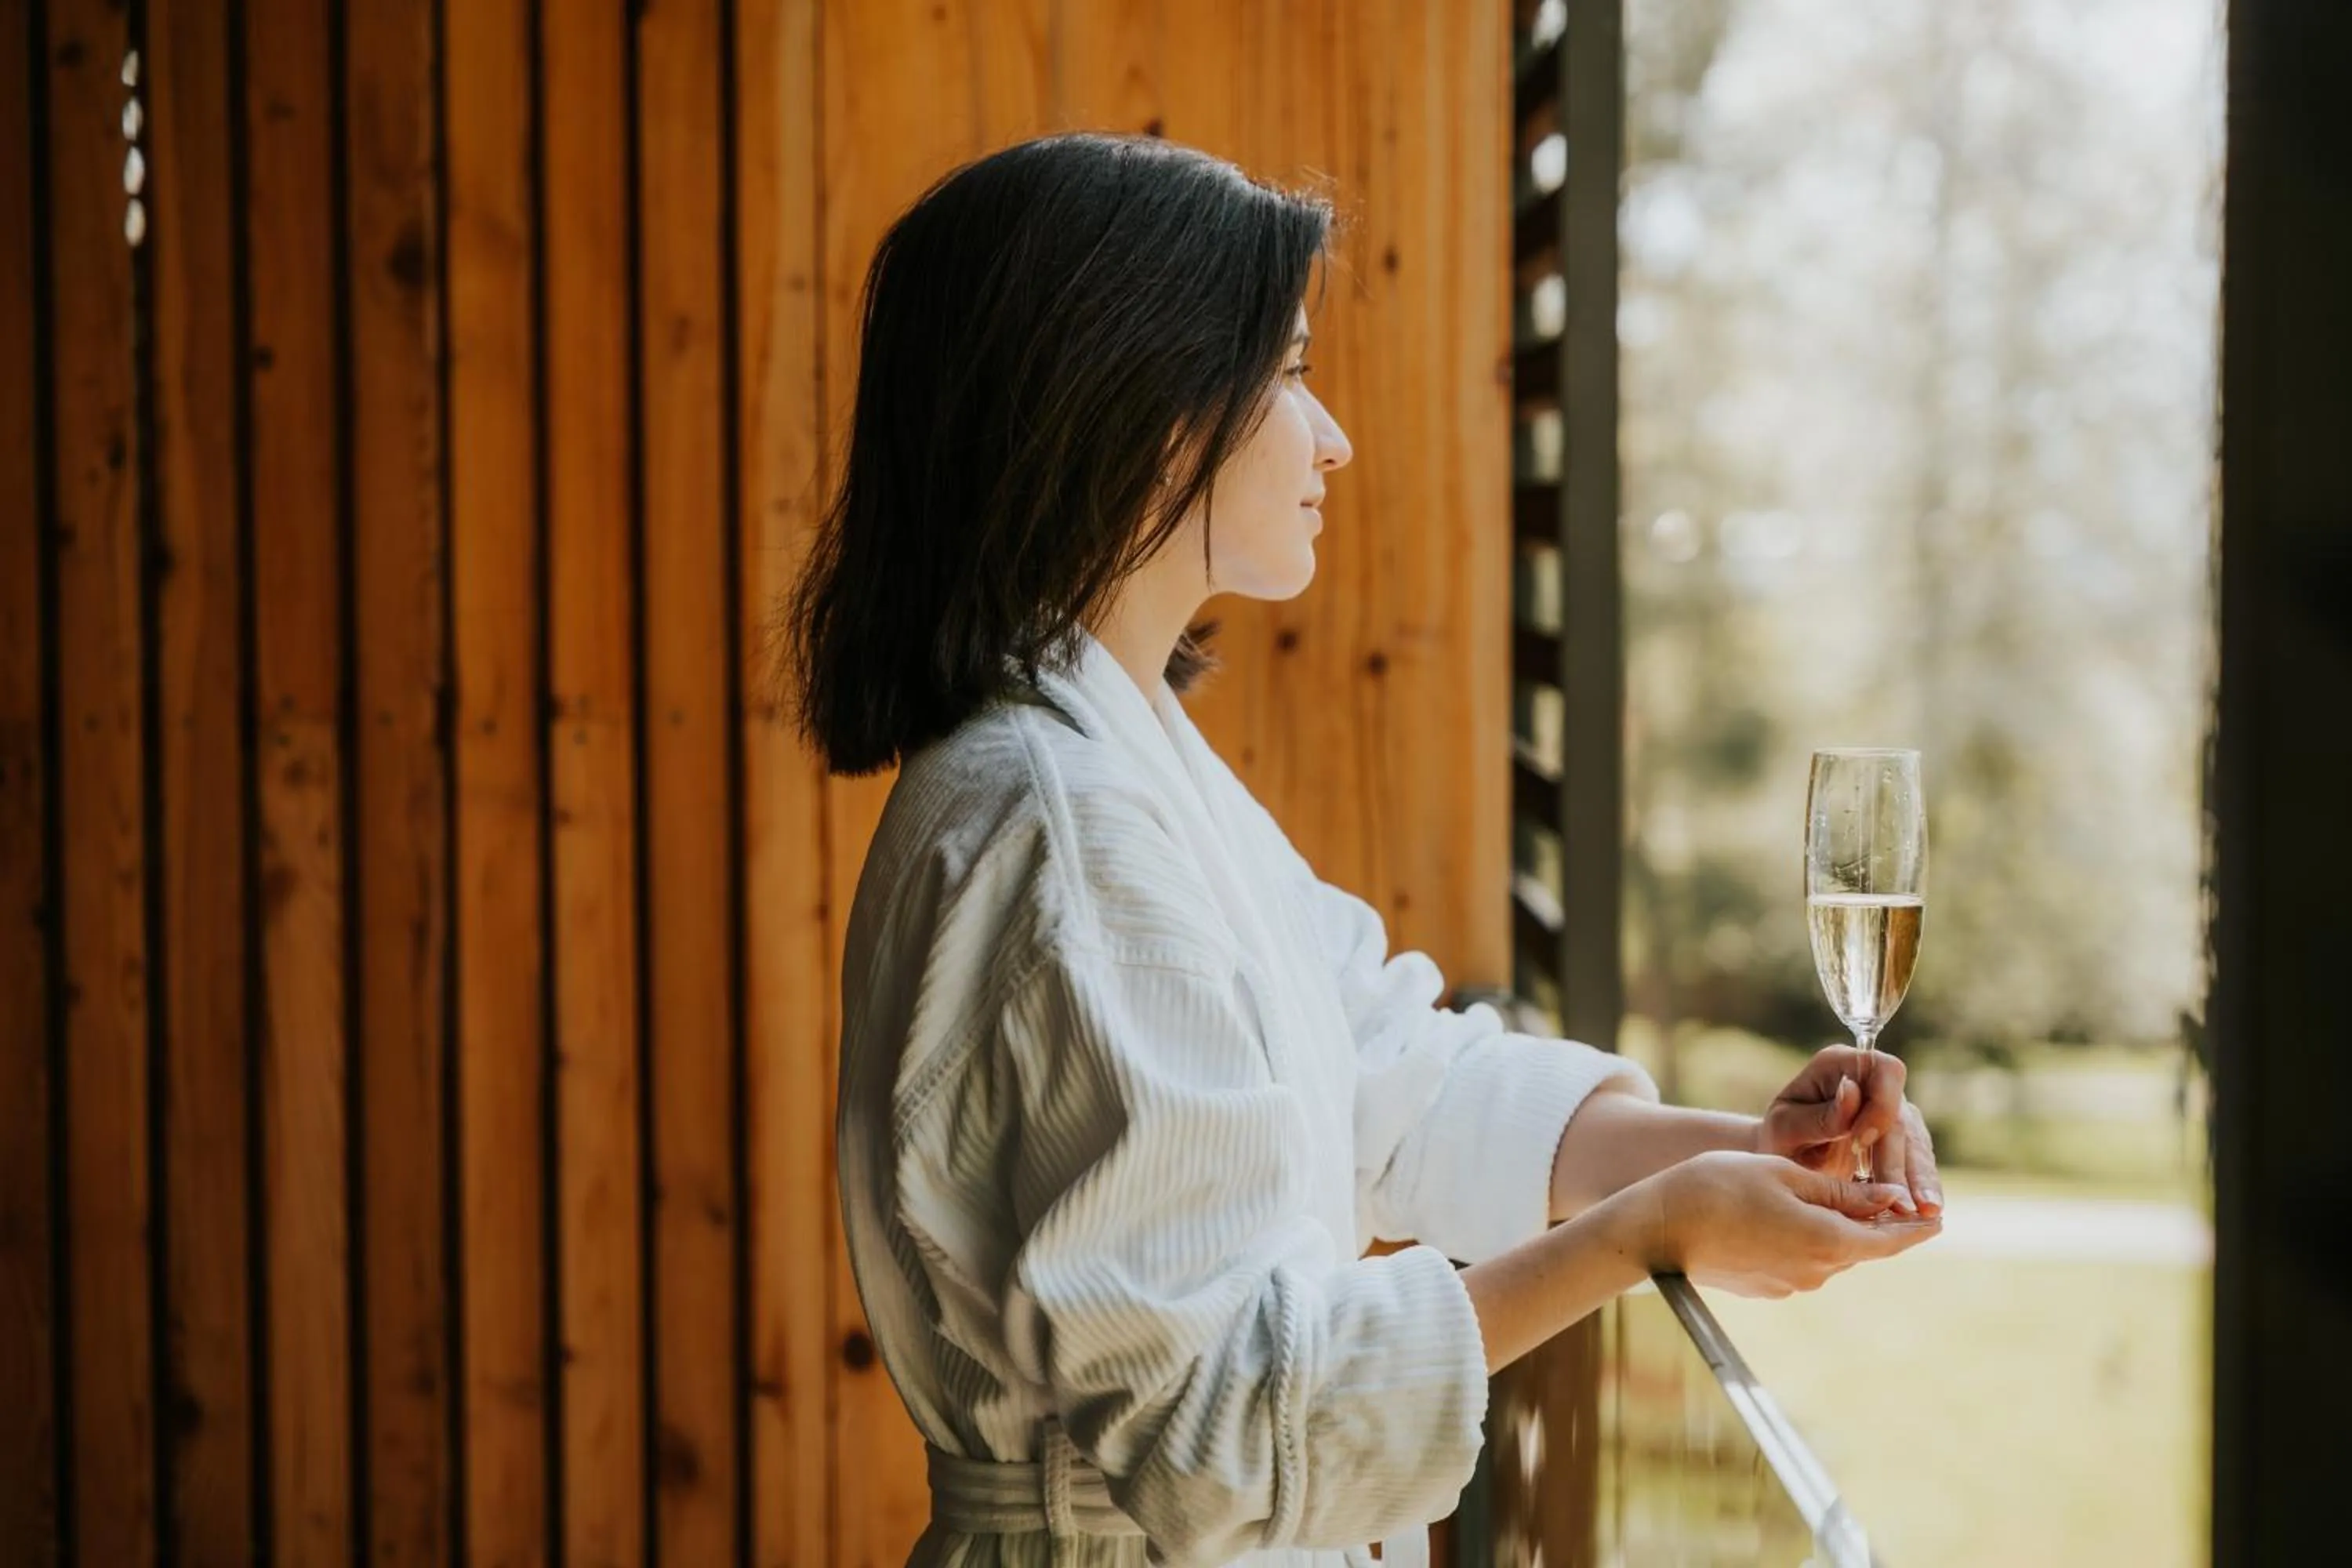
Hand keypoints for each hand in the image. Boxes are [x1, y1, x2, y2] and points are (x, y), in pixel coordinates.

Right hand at [1624, 1150, 1939, 1298]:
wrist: (1658, 1228)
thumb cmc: (1719, 1187)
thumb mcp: (1786, 1175)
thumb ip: (1842, 1192)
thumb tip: (1890, 1200)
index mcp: (1829, 1241)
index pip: (1890, 1240)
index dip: (1915, 1227)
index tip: (1938, 1218)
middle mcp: (1817, 1272)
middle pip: (1859, 1244)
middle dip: (1868, 1218)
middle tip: (1874, 1188)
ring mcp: (1792, 1284)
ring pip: (1828, 1251)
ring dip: (1830, 1226)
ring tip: (1812, 1193)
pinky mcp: (1768, 1288)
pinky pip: (1800, 1260)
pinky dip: (1800, 1238)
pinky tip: (1771, 1214)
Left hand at [1755, 1045, 1942, 1217]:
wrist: (1784, 1156)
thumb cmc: (1780, 1136)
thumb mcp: (1786, 1126)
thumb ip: (1819, 1115)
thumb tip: (1852, 1091)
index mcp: (1842, 1064)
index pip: (1882, 1070)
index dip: (1880, 1104)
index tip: (1860, 1143)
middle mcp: (1875, 1084)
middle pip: (1902, 1117)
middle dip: (1901, 1163)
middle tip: (1902, 1202)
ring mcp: (1894, 1111)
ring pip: (1917, 1144)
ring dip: (1921, 1181)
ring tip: (1925, 1213)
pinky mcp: (1903, 1140)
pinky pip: (1918, 1163)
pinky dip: (1921, 1189)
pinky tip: (1925, 1214)